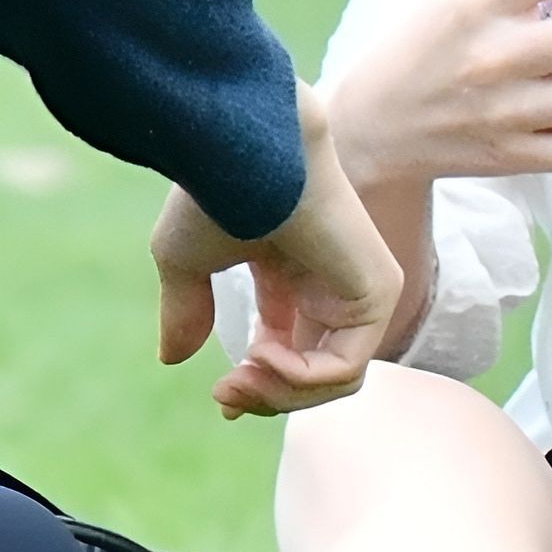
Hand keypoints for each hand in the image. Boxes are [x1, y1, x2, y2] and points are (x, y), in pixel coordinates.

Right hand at [152, 83, 403, 418]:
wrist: (242, 153)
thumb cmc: (214, 192)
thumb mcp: (188, 263)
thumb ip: (188, 311)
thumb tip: (171, 359)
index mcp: (293, 275)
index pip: (290, 349)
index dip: (259, 384)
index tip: (221, 398)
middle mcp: (332, 283)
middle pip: (315, 374)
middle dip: (266, 396)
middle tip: (225, 396)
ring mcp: (362, 288)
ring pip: (336, 381)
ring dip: (281, 395)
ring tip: (241, 377)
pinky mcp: (380, 292)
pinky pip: (346, 368)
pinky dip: (300, 377)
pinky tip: (263, 353)